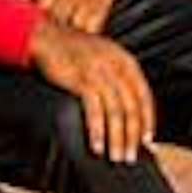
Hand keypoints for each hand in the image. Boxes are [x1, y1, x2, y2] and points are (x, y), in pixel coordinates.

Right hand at [28, 22, 152, 161]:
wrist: (44, 36)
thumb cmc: (72, 50)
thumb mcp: (102, 56)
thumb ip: (117, 76)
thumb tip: (127, 110)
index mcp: (124, 60)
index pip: (144, 95)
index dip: (147, 120)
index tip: (146, 140)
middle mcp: (115, 65)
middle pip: (131, 107)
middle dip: (132, 136)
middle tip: (130, 156)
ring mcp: (99, 72)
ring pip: (116, 112)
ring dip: (117, 138)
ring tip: (115, 156)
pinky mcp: (81, 79)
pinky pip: (95, 111)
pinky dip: (97, 132)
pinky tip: (97, 146)